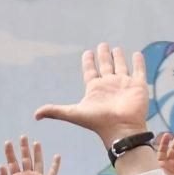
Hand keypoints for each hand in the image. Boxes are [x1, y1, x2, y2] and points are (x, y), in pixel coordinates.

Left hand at [0, 136, 61, 174]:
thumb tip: (0, 165)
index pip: (12, 162)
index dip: (10, 153)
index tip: (8, 142)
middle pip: (25, 159)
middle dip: (23, 148)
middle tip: (22, 136)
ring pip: (37, 161)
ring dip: (37, 152)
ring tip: (36, 142)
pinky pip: (53, 171)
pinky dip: (56, 164)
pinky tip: (57, 156)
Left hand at [35, 41, 150, 147]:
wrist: (121, 129)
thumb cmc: (98, 122)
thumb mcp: (74, 114)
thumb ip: (55, 111)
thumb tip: (35, 115)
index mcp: (95, 89)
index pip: (90, 71)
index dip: (88, 61)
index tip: (87, 53)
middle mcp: (109, 85)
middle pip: (105, 66)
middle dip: (103, 55)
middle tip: (102, 45)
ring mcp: (124, 84)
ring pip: (121, 66)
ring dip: (118, 57)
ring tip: (116, 48)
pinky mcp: (138, 86)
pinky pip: (139, 71)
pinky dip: (138, 62)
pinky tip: (136, 54)